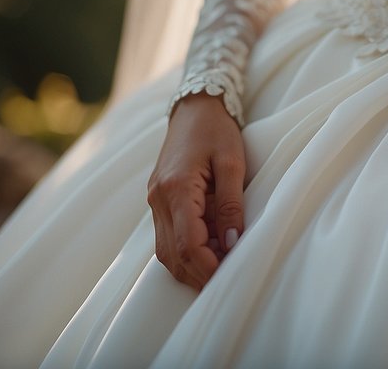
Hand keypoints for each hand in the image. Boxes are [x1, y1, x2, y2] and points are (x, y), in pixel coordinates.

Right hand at [147, 92, 245, 289]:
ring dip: (191, 266)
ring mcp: (154, 201)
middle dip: (199, 273)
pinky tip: (207, 250)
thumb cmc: (216, 130)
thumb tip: (232, 243)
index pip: (188, 243)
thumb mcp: (232, 163)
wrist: (194, 107)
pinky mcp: (158, 200)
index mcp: (176, 188)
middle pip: (173, 254)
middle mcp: (159, 199)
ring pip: (166, 251)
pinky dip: (184, 251)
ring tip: (220, 268)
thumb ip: (232, 204)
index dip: (209, 266)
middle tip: (227, 279)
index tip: (230, 275)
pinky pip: (166, 237)